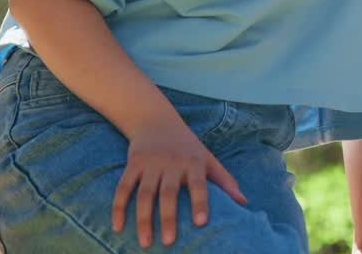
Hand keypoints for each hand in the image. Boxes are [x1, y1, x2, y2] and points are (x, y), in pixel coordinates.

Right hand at [111, 119, 247, 247]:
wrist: (157, 121)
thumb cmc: (188, 147)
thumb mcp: (208, 159)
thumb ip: (225, 181)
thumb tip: (243, 202)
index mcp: (194, 162)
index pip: (199, 184)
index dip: (200, 202)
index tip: (201, 223)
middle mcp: (172, 162)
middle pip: (168, 193)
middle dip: (168, 218)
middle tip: (169, 242)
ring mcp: (151, 163)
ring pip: (144, 193)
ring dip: (143, 219)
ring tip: (145, 243)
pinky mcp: (133, 163)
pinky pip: (123, 187)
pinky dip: (119, 207)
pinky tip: (118, 227)